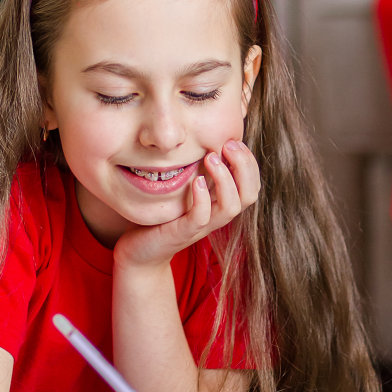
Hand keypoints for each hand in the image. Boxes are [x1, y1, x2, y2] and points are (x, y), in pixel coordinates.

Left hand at [112, 141, 260, 271]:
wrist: (141, 253)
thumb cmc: (162, 217)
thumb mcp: (184, 190)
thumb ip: (198, 172)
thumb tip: (206, 139)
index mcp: (219, 203)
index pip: (251, 185)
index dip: (249, 163)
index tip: (234, 141)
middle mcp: (216, 215)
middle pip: (249, 195)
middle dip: (245, 167)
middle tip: (229, 145)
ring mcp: (201, 226)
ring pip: (231, 207)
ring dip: (226, 179)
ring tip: (211, 158)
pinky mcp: (182, 232)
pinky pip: (201, 218)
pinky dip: (203, 198)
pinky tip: (196, 181)